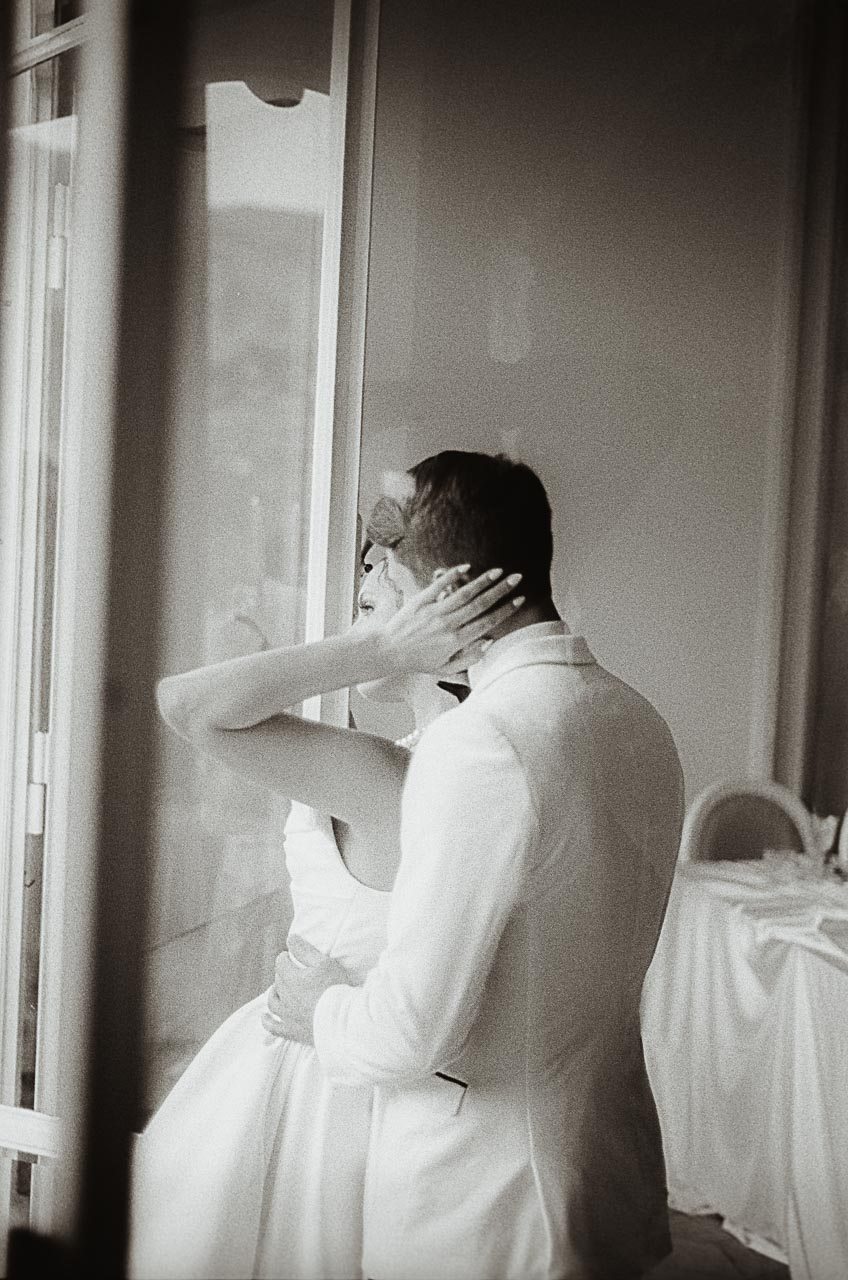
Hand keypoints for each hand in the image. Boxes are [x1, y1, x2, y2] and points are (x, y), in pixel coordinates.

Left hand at [262, 935, 351, 1043]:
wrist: (343, 1020)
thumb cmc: (336, 988)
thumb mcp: (324, 963)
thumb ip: (305, 950)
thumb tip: (290, 938)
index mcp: (291, 978)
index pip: (280, 963)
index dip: (285, 958)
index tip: (292, 957)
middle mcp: (285, 997)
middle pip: (278, 981)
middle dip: (283, 973)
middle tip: (293, 971)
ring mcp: (287, 1015)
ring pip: (273, 1001)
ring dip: (274, 993)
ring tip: (279, 989)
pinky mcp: (291, 1031)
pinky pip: (273, 1027)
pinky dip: (267, 1021)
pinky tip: (265, 1017)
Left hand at [377, 565, 523, 676]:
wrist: (387, 651)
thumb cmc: (417, 662)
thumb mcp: (445, 669)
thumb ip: (469, 658)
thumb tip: (489, 641)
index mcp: (456, 640)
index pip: (487, 622)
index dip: (505, 610)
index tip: (520, 600)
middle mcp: (448, 623)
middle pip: (480, 604)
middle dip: (501, 590)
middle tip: (517, 578)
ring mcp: (434, 610)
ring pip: (463, 592)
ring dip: (483, 580)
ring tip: (499, 571)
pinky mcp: (421, 600)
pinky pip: (439, 585)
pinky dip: (453, 575)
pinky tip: (466, 566)